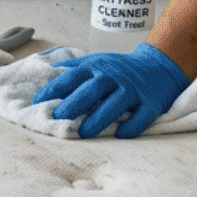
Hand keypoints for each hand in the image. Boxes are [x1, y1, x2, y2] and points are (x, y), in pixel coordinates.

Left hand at [34, 42, 189, 138]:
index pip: (71, 76)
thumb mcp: (95, 62)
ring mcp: (134, 89)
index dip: (54, 88)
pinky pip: (143, 116)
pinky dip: (132, 125)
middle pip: (92, 89)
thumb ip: (72, 69)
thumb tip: (42, 74)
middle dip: (73, 103)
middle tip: (58, 118)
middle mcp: (114, 76)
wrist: (159, 65)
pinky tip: (121, 134)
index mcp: (96, 67)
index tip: (37, 103)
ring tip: (84, 133)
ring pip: (116, 103)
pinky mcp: (152, 102)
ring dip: (100, 118)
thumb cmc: (118, 69)